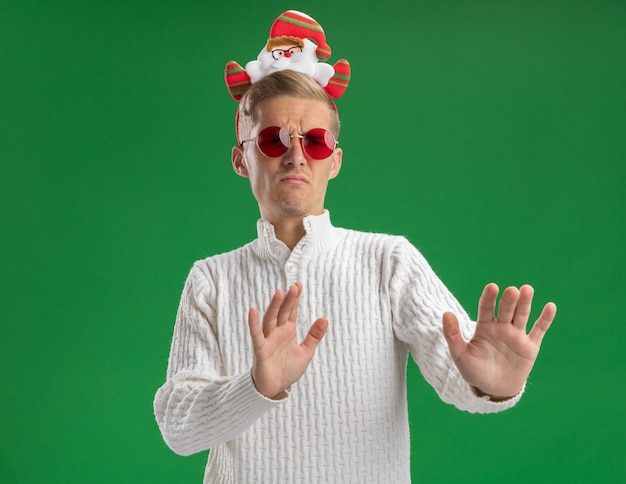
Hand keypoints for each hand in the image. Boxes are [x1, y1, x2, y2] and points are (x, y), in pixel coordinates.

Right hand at [248, 282, 327, 398]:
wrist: (274, 389)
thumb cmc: (287, 369)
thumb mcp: (306, 351)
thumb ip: (314, 335)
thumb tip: (325, 319)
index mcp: (288, 331)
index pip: (291, 311)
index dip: (295, 299)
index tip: (298, 285)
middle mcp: (277, 333)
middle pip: (282, 312)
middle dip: (287, 300)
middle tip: (293, 286)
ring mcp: (268, 340)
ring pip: (270, 319)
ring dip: (274, 306)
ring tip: (279, 293)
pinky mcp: (260, 350)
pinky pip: (256, 335)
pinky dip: (253, 323)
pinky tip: (253, 311)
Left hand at [442, 283, 555, 399]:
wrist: (493, 390)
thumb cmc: (474, 371)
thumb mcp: (460, 355)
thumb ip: (452, 335)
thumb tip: (446, 313)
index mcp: (484, 327)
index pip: (486, 308)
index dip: (489, 298)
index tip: (492, 287)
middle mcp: (501, 327)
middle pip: (505, 309)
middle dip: (509, 299)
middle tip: (512, 290)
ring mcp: (516, 335)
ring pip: (521, 315)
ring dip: (525, 303)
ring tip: (527, 289)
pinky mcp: (530, 346)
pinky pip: (539, 330)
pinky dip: (545, 319)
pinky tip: (550, 307)